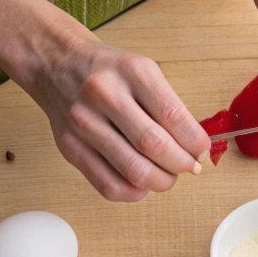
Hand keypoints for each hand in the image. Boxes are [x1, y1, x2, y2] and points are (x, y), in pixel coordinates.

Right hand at [26, 29, 210, 201]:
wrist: (56, 63)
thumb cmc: (110, 74)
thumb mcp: (144, 73)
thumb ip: (171, 109)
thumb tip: (197, 152)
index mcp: (132, 72)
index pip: (174, 117)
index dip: (196, 144)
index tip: (201, 152)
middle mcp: (104, 94)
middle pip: (156, 147)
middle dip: (182, 165)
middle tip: (188, 166)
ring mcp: (83, 123)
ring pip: (135, 172)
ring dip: (161, 182)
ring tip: (167, 174)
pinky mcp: (70, 148)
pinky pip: (109, 186)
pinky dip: (135, 193)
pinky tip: (142, 183)